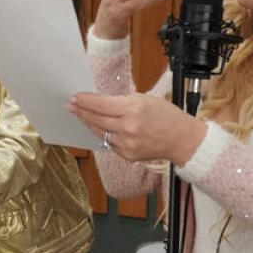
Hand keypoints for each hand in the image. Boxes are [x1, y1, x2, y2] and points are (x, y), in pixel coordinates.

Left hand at [69, 91, 206, 164]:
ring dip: (88, 123)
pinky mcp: (127, 155)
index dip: (85, 101)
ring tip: (80, 115)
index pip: (101, 105)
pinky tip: (97, 127)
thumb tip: (100, 102)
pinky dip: (103, 134)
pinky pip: (109, 142)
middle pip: (96, 119)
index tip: (74, 97)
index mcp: (133, 109)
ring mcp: (127, 143)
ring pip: (100, 132)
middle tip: (70, 105)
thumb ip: (122, 101)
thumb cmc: (166, 116)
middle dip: (81, 111)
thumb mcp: (145, 99)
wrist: (182, 140)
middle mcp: (128, 127)